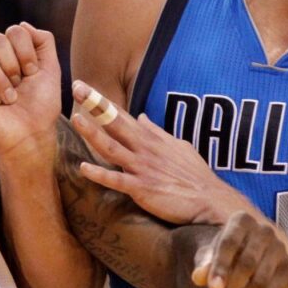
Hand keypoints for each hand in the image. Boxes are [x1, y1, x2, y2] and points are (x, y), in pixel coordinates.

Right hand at [0, 23, 61, 158]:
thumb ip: (43, 42)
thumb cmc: (41, 107)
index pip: (14, 31)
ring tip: (10, 98)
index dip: (25, 50)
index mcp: (14, 54)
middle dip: (13, 63)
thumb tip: (22, 24)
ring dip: (2, 80)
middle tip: (20, 83)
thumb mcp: (50, 70)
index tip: (33, 72)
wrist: (29, 136)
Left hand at [70, 80, 250, 224]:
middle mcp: (144, 149)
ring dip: (93, 133)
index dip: (101, 100)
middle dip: (94, 105)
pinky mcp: (142, 189)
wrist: (211, 201)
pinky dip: (100, 175)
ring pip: (111, 148)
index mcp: (150, 138)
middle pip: (114, 123)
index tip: (83, 86)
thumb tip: (142, 117)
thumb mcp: (177, 146)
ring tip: (76, 118)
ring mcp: (142, 168)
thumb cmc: (195, 175)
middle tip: (76, 88)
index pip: (121, 114)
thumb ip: (156, 132)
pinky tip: (83, 168)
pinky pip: (117, 181)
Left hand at [191, 211, 287, 287]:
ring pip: (261, 279)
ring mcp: (279, 248)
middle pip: (247, 263)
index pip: (229, 243)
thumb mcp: (210, 255)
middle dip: (232, 284)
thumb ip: (203, 263)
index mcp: (242, 220)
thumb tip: (199, 276)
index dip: (220, 267)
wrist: (245, 257)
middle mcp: (264, 230)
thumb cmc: (224, 254)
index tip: (213, 287)